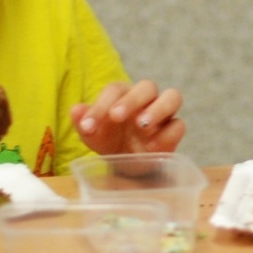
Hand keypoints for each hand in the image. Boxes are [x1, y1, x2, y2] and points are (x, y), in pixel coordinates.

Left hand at [71, 80, 186, 154]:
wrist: (127, 166)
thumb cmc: (110, 141)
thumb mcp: (94, 135)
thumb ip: (84, 122)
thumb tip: (75, 110)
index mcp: (124, 94)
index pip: (115, 90)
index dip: (100, 106)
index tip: (87, 127)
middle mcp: (146, 98)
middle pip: (147, 86)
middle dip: (132, 100)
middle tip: (116, 116)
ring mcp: (163, 113)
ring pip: (172, 96)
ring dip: (158, 109)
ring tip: (142, 125)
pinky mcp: (173, 131)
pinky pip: (178, 125)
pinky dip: (167, 134)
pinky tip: (151, 147)